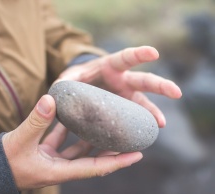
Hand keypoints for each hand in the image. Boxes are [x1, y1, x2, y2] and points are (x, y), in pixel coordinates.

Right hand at [2, 95, 141, 190]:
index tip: (137, 154)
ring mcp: (55, 161)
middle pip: (93, 158)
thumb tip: (50, 100)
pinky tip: (73, 117)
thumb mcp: (20, 141)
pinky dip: (69, 131)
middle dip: (110, 148)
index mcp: (60, 171)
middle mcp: (62, 168)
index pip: (96, 167)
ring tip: (104, 123)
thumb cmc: (4, 162)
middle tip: (126, 135)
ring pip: (79, 149)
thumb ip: (36, 121)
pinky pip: (63, 141)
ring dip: (91, 137)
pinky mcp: (47, 154)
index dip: (118, 162)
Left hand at [58, 46, 181, 127]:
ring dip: (153, 112)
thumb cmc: (77, 78)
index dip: (139, 55)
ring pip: (143, 102)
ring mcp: (125, 95)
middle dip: (160, 85)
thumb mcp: (69, 78)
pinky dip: (139, 125)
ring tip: (160, 124)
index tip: (154, 52)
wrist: (82, 87)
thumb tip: (56, 92)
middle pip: (143, 81)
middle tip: (176, 92)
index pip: (126, 57)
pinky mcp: (123, 108)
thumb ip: (64, 83)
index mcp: (109, 66)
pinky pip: (134, 117)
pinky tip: (143, 135)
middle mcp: (122, 80)